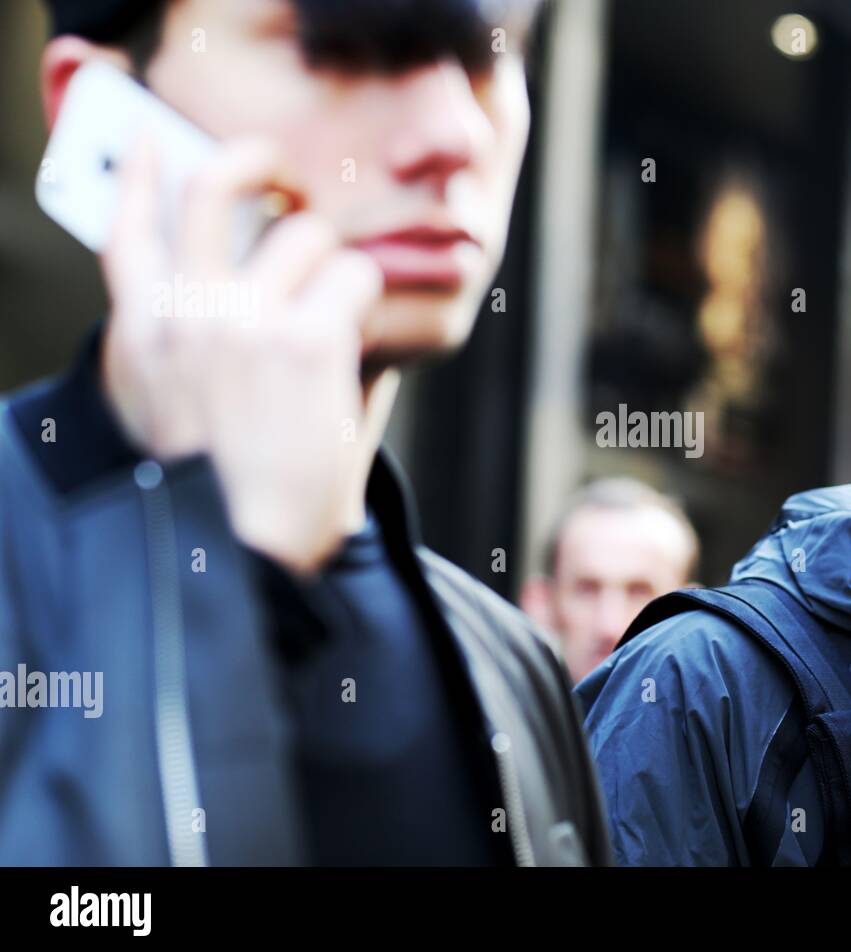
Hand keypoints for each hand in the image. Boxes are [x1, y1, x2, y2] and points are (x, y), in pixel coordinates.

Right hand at [100, 134, 383, 575]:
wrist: (243, 549)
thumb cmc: (223, 492)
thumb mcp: (177, 412)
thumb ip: (195, 345)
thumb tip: (246, 288)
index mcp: (145, 334)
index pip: (128, 231)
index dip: (142, 178)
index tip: (154, 144)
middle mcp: (186, 313)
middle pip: (213, 190)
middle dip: (256, 162)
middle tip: (286, 177)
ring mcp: (243, 318)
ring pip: (304, 234)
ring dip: (331, 265)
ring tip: (336, 315)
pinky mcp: (305, 338)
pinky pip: (353, 276)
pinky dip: (363, 302)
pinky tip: (355, 342)